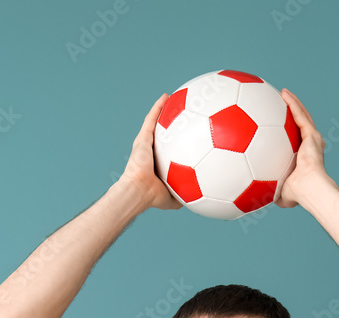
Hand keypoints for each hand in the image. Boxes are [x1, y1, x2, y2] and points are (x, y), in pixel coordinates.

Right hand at [117, 94, 182, 210]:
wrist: (139, 191)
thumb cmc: (153, 197)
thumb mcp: (175, 198)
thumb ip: (186, 196)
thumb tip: (199, 200)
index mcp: (159, 163)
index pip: (171, 150)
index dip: (178, 142)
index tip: (189, 136)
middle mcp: (152, 151)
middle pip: (164, 132)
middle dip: (172, 122)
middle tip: (184, 112)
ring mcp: (146, 143)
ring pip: (156, 122)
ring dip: (164, 109)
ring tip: (174, 98)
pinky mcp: (142, 138)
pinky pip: (151, 119)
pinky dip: (158, 107)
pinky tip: (166, 96)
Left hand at [276, 88, 332, 208]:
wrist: (308, 188)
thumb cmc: (296, 194)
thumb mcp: (279, 193)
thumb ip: (271, 192)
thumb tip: (259, 197)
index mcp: (304, 157)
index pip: (295, 141)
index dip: (288, 132)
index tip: (279, 127)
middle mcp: (310, 145)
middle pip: (300, 125)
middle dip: (291, 113)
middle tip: (280, 104)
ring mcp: (312, 138)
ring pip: (301, 115)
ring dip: (293, 103)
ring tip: (283, 93)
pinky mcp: (311, 134)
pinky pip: (299, 114)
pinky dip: (292, 103)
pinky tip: (284, 93)